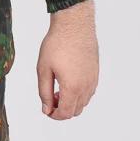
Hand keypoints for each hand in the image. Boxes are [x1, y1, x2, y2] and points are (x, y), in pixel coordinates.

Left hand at [37, 0, 98, 119]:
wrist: (74, 25)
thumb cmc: (57, 44)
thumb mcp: (43, 69)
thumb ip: (44, 92)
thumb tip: (46, 109)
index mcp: (72, 87)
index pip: (65, 113)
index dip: (54, 115)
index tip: (46, 109)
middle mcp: (86, 86)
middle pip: (75, 111)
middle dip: (61, 109)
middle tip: (50, 96)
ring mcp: (93, 80)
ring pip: (83, 102)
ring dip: (70, 102)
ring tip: (57, 88)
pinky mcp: (96, 73)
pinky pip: (89, 92)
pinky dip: (78, 94)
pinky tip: (68, 81)